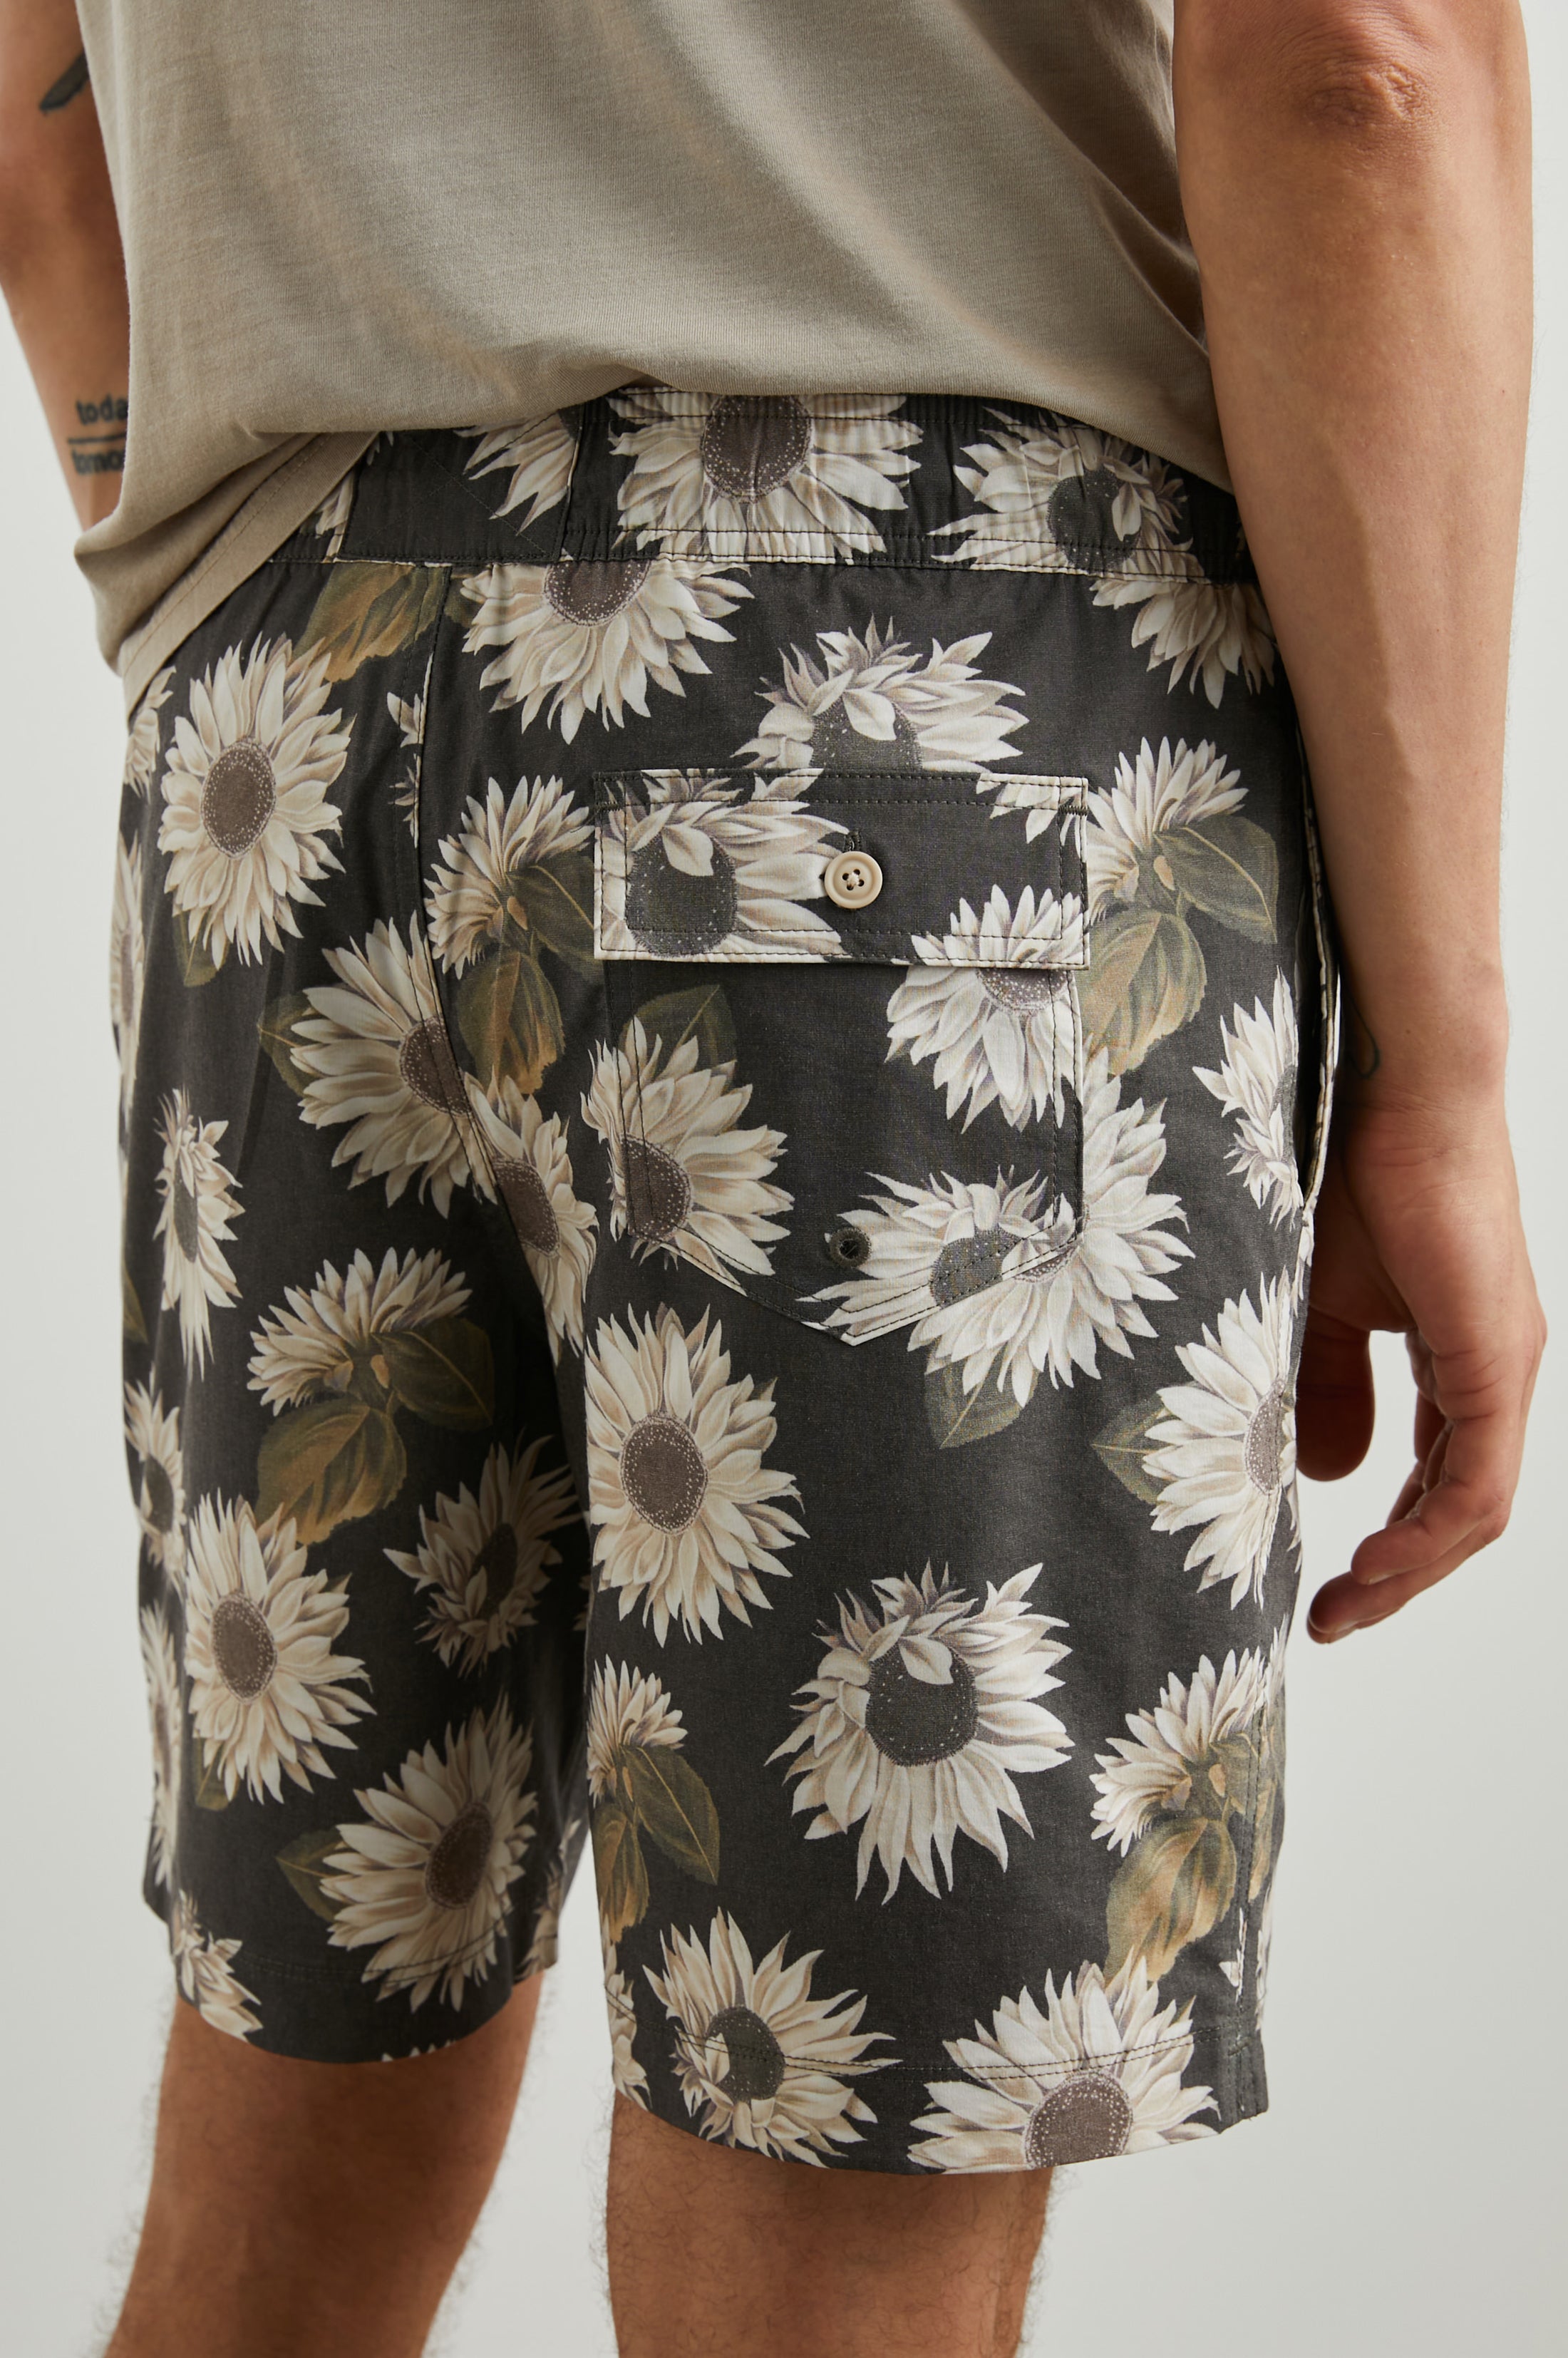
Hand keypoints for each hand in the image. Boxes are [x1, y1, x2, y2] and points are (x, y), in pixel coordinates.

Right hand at [1296, 1095, 1544, 1640]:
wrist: (1394, 1091)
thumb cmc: (1354, 1171)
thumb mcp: (1318, 1302)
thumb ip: (1327, 1387)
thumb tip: (1330, 1475)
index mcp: (1461, 1356)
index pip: (1440, 1480)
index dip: (1391, 1545)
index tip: (1327, 1587)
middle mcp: (1496, 1369)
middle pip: (1463, 1510)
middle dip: (1397, 1578)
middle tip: (1332, 1618)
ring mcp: (1505, 1364)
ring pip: (1476, 1506)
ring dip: (1412, 1568)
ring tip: (1349, 1602)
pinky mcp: (1497, 1354)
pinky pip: (1479, 1478)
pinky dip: (1431, 1530)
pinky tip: (1383, 1558)